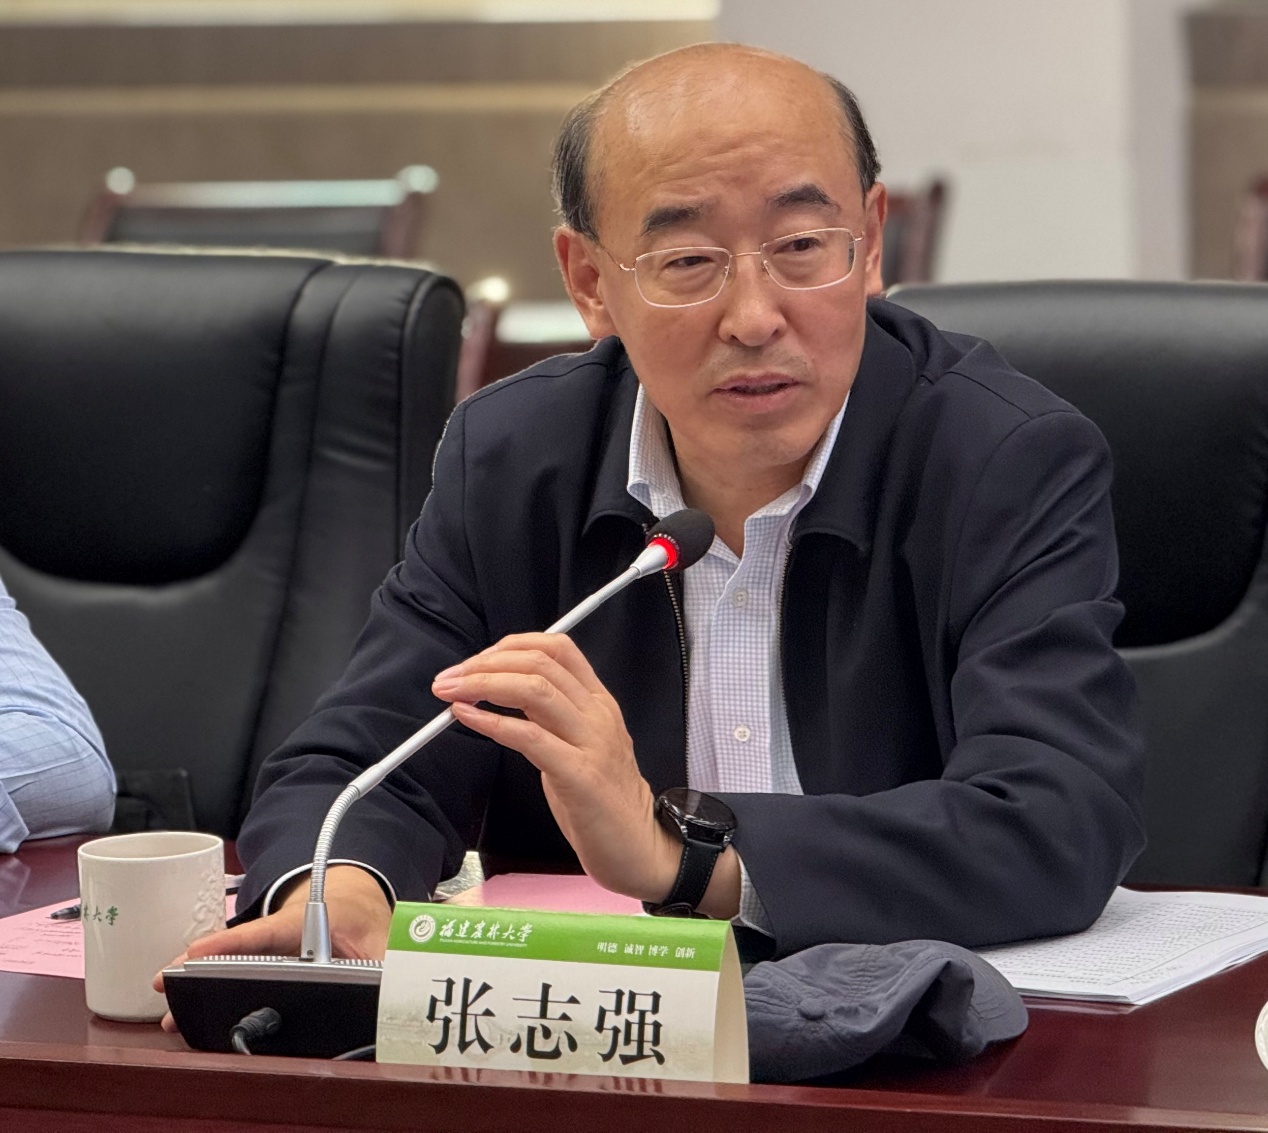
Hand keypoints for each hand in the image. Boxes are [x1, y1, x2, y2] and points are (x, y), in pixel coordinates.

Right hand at [153, 865, 391, 1033]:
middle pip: (235, 950)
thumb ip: (384, 960)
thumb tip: (391, 986)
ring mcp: (266, 945)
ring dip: (198, 983)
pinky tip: (190, 1011)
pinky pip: (233, 969)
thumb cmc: (359, 915)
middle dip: (199, 967)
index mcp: (306, 921)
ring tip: (171, 1011)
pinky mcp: (262, 959)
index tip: (196, 952)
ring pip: (228, 961)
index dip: (232, 943)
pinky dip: (209, 986)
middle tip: (167, 986)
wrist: (351, 899)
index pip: (267, 931)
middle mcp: (279, 932)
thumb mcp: (378, 935)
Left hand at [431, 632, 739, 915]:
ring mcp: (592, 743)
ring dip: (484, 684)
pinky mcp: (581, 777)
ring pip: (536, 690)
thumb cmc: (601, 798)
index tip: (475, 661)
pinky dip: (492, 722)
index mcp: (598, 701)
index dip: (511, 645)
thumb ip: (550, 715)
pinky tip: (467, 717)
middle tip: (449, 678)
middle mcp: (598, 714)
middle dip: (486, 663)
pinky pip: (531, 737)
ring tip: (450, 692)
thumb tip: (500, 690)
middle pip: (540, 664)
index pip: (558, 648)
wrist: (639, 847)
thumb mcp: (579, 743)